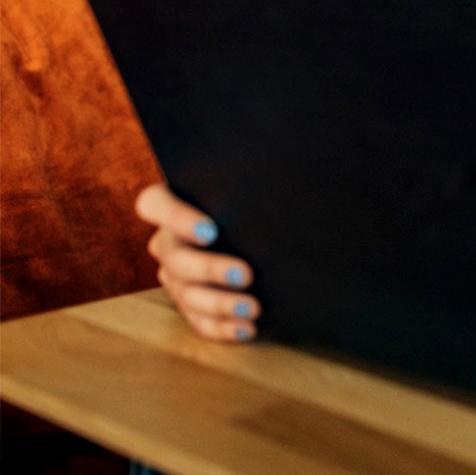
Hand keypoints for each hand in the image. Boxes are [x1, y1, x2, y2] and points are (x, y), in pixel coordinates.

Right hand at [133, 183, 259, 342]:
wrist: (262, 230)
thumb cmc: (253, 198)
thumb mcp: (249, 185)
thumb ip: (251, 183)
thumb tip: (286, 181)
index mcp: (171, 204)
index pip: (156, 204)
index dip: (179, 218)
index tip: (211, 231)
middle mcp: (168, 241)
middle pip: (175, 257)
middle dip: (210, 269)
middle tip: (245, 274)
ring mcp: (175, 276)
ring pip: (186, 293)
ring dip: (219, 304)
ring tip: (252, 308)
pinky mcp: (190, 303)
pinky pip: (198, 320)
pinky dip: (222, 327)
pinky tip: (246, 328)